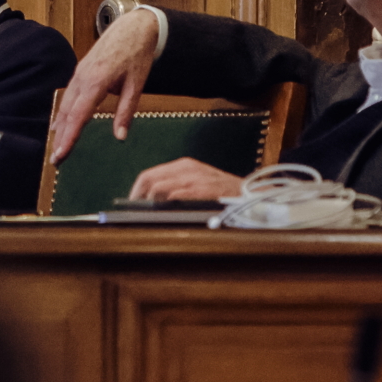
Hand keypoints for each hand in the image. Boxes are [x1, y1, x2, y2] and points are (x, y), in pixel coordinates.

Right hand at [48, 10, 162, 159]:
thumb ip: (126, 111)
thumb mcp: (137, 84)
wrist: (134, 27)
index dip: (69, 136)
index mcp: (97, 81)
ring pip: (64, 104)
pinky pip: (67, 95)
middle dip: (60, 137)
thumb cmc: (137, 53)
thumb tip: (120, 137)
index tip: (62, 154)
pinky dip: (63, 112)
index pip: (79, 115)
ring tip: (57, 147)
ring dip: (60, 127)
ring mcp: (79, 73)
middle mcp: (83, 77)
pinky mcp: (80, 72)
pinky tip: (60, 124)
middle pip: (67, 113)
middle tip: (56, 160)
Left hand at [127, 157, 250, 204]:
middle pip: (148, 179)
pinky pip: (174, 196)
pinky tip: (162, 215)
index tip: (132, 204)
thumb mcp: (198, 182)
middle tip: (134, 213)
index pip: (149, 175)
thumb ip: (177, 187)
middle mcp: (186, 168)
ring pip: (157, 188)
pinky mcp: (201, 191)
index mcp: (184, 165)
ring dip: (148, 204)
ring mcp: (194, 178)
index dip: (136, 191)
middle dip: (137, 197)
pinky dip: (164, 206)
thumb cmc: (223, 193)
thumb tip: (152, 201)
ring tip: (147, 216)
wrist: (249, 195)